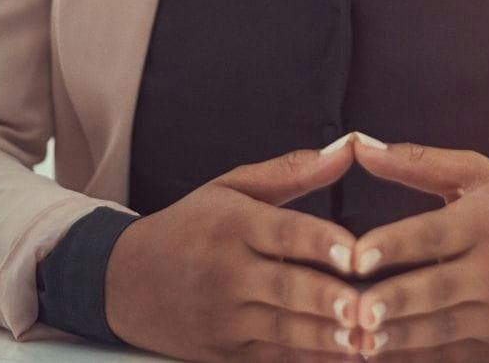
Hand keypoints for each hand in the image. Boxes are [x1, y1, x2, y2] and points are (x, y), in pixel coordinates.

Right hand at [106, 137, 369, 361]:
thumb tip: (348, 148)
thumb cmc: (190, 227)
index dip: (317, 241)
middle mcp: (227, 273)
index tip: (353, 251)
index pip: (281, 232)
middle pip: (284, 286)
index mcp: (232, 225)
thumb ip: (291, 171)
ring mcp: (223, 318)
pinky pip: (271, 359)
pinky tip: (340, 358)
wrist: (123, 282)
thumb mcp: (230, 189)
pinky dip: (306, 361)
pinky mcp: (223, 353)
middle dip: (325, 299)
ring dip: (324, 337)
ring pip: (282, 330)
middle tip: (365, 306)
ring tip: (364, 340)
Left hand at [345, 140, 488, 361]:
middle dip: (395, 301)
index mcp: (485, 222)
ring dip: (399, 337)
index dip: (394, 245)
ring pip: (442, 330)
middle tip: (354, 308)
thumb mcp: (480, 176)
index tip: (355, 256)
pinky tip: (383, 356)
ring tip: (360, 339)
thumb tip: (359, 145)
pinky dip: (417, 359)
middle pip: (437, 288)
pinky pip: (452, 358)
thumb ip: (417, 162)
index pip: (434, 235)